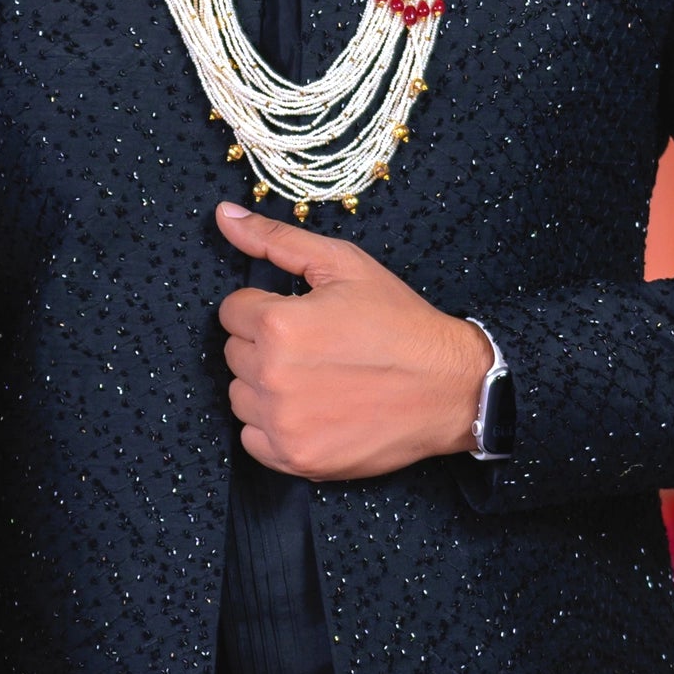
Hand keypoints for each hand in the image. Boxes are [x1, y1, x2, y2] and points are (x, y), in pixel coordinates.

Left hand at [216, 204, 491, 479]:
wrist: (450, 387)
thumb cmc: (399, 322)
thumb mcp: (343, 265)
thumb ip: (276, 240)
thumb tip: (223, 215)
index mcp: (278, 324)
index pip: (232, 312)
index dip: (267, 309)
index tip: (302, 317)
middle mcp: (272, 375)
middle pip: (233, 354)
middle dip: (265, 346)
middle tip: (316, 347)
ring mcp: (282, 422)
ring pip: (240, 397)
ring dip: (266, 387)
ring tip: (316, 379)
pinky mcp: (295, 458)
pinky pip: (252, 440)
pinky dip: (274, 427)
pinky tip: (312, 411)